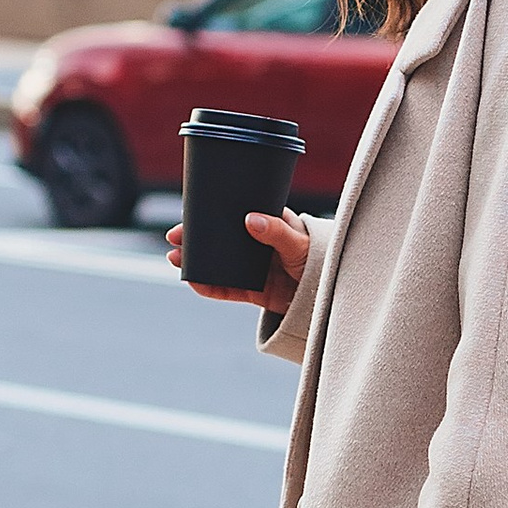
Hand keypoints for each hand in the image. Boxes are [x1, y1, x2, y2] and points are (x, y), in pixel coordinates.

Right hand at [167, 209, 310, 311]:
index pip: (236, 214)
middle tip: (173, 239)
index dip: (212, 214)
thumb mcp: (299, 243)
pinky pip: (229, 289)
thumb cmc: (322, 259)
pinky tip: (194, 283)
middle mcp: (259, 244)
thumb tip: (250, 220)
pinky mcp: (257, 290)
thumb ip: (276, 232)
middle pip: (222, 239)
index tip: (190, 214)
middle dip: (196, 238)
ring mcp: (256, 267)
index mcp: (270, 223)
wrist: (333, 294)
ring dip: (197, 262)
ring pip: (220, 263)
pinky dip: (211, 287)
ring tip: (175, 260)